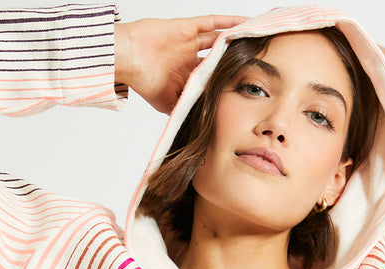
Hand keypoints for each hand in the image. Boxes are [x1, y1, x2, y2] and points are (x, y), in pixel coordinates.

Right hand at [115, 15, 247, 113]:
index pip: (211, 79)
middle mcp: (190, 58)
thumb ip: (183, 111)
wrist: (127, 58)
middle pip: (218, 59)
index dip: (225, 83)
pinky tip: (245, 24)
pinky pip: (213, 23)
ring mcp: (190, 42)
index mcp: (185, 76)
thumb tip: (197, 130)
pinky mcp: (187, 28)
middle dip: (235, 62)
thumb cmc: (142, 80)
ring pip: (219, 40)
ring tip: (257, 42)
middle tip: (257, 66)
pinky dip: (229, 22)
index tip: (244, 90)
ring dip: (236, 41)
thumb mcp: (166, 104)